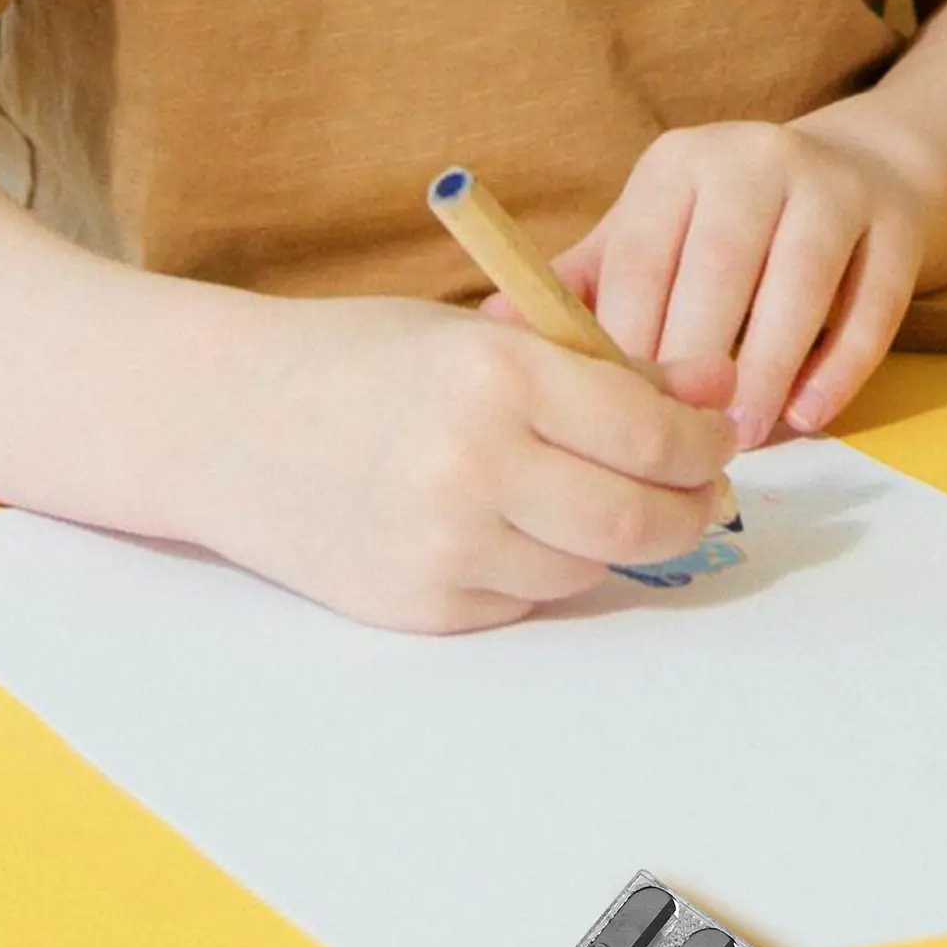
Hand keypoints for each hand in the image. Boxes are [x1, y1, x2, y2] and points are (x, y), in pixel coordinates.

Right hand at [181, 296, 736, 632]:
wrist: (226, 424)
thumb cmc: (364, 364)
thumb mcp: (488, 340)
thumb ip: (612, 372)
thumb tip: (720, 394)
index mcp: (495, 377)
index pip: (652, 435)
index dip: (704, 445)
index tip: (713, 441)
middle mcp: (472, 467)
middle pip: (638, 522)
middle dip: (688, 510)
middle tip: (694, 493)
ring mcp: (444, 547)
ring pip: (590, 569)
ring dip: (613, 540)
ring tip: (586, 496)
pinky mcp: (423, 606)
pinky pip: (529, 598)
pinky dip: (544, 567)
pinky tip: (508, 526)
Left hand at [493, 119, 933, 447]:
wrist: (858, 172)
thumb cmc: (726, 230)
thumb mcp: (650, 238)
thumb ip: (584, 287)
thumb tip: (488, 332)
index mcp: (676, 167)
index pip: (642, 256)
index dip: (629, 342)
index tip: (617, 417)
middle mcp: (752, 160)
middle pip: (720, 268)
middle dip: (698, 363)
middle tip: (682, 445)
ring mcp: (831, 186)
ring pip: (799, 282)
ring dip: (769, 369)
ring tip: (743, 437)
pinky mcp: (895, 223)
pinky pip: (870, 304)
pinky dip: (839, 367)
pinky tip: (809, 417)